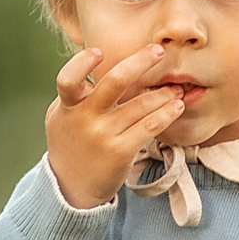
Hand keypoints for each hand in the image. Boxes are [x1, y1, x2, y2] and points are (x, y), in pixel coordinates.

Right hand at [44, 42, 182, 207]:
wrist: (70, 188)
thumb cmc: (70, 144)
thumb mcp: (61, 116)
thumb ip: (74, 93)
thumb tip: (93, 61)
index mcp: (68, 106)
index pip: (68, 79)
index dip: (81, 63)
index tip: (99, 51)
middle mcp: (85, 118)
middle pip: (114, 82)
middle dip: (140, 62)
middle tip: (158, 51)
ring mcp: (104, 135)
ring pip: (140, 104)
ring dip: (163, 93)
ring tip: (176, 89)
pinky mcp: (121, 151)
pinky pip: (150, 126)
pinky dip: (167, 114)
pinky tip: (177, 107)